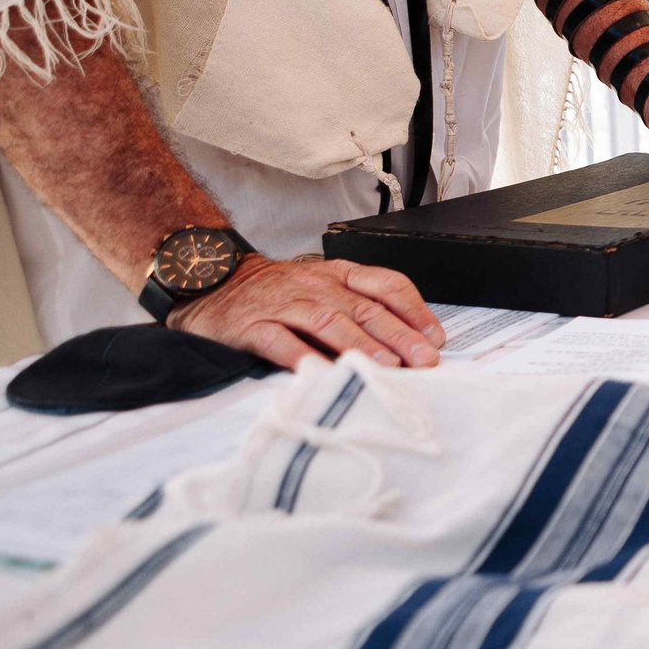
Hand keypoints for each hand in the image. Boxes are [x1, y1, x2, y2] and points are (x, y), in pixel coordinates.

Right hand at [169, 256, 446, 371]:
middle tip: (424, 360)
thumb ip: (358, 308)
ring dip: (360, 345)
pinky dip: (301, 357)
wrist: (214, 281)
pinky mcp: (253, 326)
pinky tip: (319, 373)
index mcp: (339, 275)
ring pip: (329, 322)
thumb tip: (408, 341)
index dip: (415, 310)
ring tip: (384, 366)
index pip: (386, 285)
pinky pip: (280, 341)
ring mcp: (284, 305)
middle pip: (365, 308)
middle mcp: (316, 287)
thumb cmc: (277, 291)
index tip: (435, 337)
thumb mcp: (323, 288)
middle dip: (399, 335)